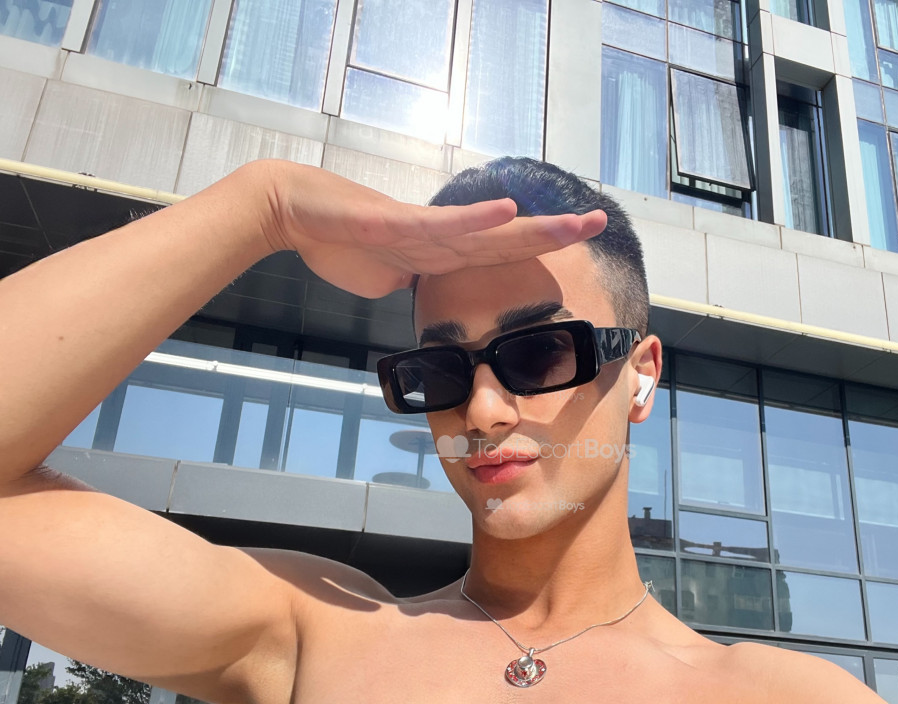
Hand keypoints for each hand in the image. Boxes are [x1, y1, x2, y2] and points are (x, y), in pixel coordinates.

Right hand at [254, 160, 608, 297]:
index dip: (544, 249)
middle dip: (557, 232)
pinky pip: (440, 225)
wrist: (296, 214)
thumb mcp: (392, 277)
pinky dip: (473, 220)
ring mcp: (422, 228)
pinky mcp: (395, 225)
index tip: (582, 246)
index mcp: (445, 252)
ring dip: (533, 227)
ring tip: (575, 222)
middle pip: (510, 237)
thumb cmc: (342, 243)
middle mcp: (443, 237)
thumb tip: (435, 299)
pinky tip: (507, 211)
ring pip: (487, 230)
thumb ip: (420, 284)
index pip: (505, 253)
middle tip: (601, 221)